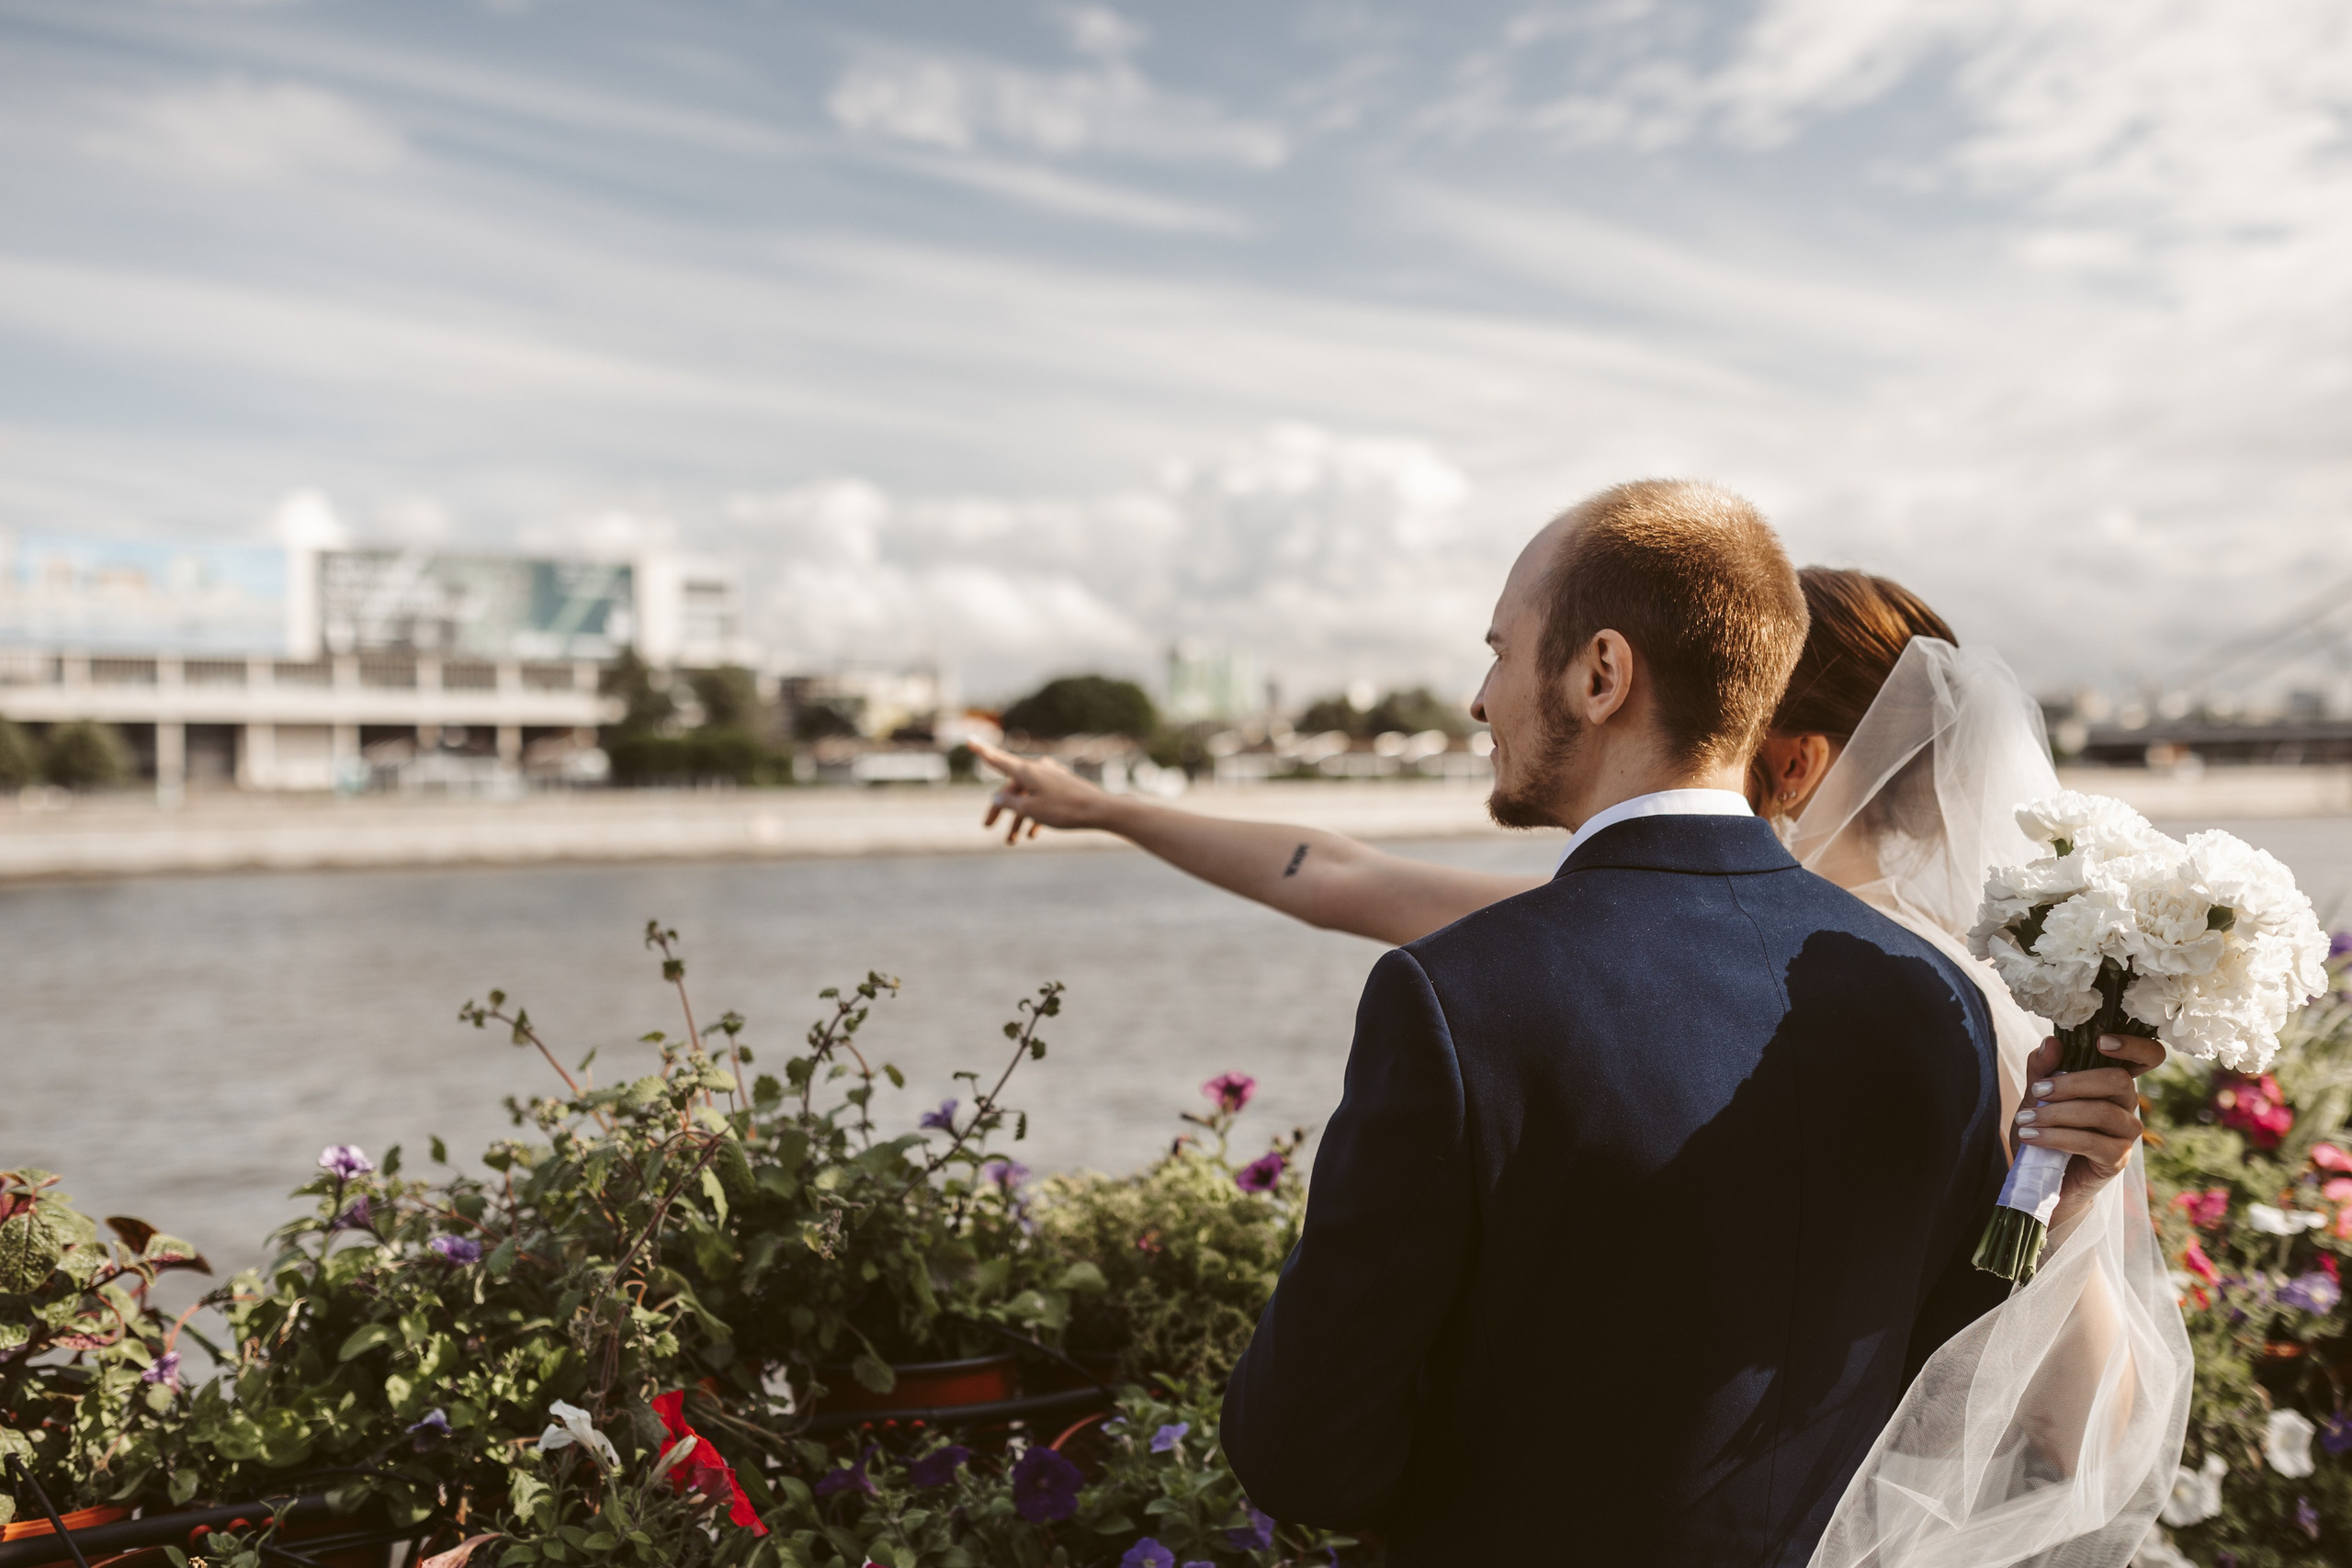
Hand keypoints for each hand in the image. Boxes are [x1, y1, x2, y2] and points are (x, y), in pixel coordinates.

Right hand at [973, 740, 1114, 843]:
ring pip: (1027, 796)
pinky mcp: (1063, 786)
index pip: (998, 760)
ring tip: (1014, 840)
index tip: (969, 739)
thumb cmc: (1065, 810)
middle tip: (988, 827)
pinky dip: (1034, 814)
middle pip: (1011, 787)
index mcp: (1027, 771)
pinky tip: (1033, 833)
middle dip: (1000, 808)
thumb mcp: (1031, 809)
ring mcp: (1052, 777)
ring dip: (1018, 817)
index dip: (982, 751)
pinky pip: (1042, 799)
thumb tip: (996, 796)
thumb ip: (1010, 803)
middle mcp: (1038, 770)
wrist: (1101, 811)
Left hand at [2013, 1033, 2164, 1227]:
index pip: (2146, 1057)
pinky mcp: (2117, 1159)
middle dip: (2073, 1083)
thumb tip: (2052, 1042)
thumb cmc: (2043, 1129)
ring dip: (2057, 1114)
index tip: (2101, 1041)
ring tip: (2025, 1120)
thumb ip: (2043, 1068)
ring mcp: (2126, 1133)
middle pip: (2118, 1080)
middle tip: (2038, 1091)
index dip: (2134, 1045)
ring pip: (2102, 1112)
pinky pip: (2092, 1142)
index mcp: (2111, 1082)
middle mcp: (2126, 1104)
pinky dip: (2057, 1137)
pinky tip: (2032, 1136)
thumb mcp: (2036, 1095)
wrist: (2039, 1178)